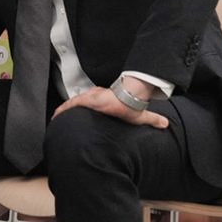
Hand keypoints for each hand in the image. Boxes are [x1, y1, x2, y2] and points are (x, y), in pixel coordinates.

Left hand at [52, 86, 168, 128]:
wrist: (130, 98)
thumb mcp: (141, 115)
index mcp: (104, 101)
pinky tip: (55, 117)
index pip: (91, 105)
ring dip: (64, 112)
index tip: (79, 117)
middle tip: (62, 120)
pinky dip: (63, 110)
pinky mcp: (87, 99)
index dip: (83, 110)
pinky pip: (71, 105)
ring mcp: (90, 98)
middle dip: (70, 111)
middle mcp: (95, 98)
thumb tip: (166, 124)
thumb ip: (153, 119)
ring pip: (72, 104)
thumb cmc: (133, 105)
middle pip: (79, 104)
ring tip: (55, 120)